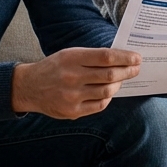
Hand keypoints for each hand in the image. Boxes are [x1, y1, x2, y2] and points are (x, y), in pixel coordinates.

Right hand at [10, 47, 141, 119]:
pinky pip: (99, 105)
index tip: (137, 57)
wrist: (29, 87)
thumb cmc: (54, 67)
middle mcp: (72, 77)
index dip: (125, 57)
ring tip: (122, 79)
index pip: (106, 57)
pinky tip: (109, 92)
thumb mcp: (69, 54)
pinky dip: (108, 97)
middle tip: (136, 68)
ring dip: (119, 84)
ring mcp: (72, 96)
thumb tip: (120, 59)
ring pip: (107, 91)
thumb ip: (91, 57)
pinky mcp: (72, 111)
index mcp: (72, 58)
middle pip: (110, 75)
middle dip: (128, 71)